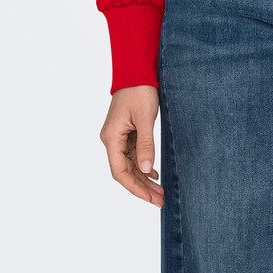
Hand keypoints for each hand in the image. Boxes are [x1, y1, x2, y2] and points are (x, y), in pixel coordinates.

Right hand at [99, 85, 164, 205]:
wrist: (136, 71)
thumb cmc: (139, 91)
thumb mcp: (145, 118)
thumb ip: (145, 145)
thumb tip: (145, 170)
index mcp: (111, 138)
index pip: (120, 172)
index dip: (135, 188)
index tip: (151, 198)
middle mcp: (111, 140)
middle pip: (125, 172)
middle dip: (142, 188)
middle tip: (160, 200)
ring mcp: (118, 137)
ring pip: (130, 165)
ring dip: (144, 179)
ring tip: (160, 192)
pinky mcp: (126, 133)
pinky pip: (133, 155)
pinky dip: (143, 166)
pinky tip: (154, 174)